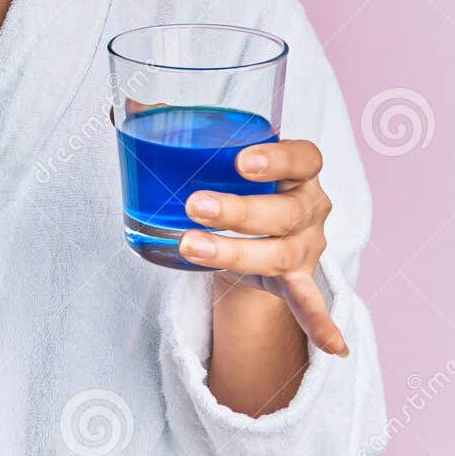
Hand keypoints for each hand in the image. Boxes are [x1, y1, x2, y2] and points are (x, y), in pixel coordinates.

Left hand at [177, 138, 349, 357]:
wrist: (260, 227)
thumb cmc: (236, 182)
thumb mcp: (216, 155)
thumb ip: (173, 128)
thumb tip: (120, 109)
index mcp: (299, 171)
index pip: (304, 157)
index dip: (278, 158)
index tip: (241, 160)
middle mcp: (310, 208)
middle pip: (286, 212)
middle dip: (240, 211)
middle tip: (195, 205)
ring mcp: (306, 247)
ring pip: (279, 254)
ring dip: (235, 253)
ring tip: (190, 247)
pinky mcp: (295, 280)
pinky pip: (308, 303)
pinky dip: (320, 322)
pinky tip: (334, 346)